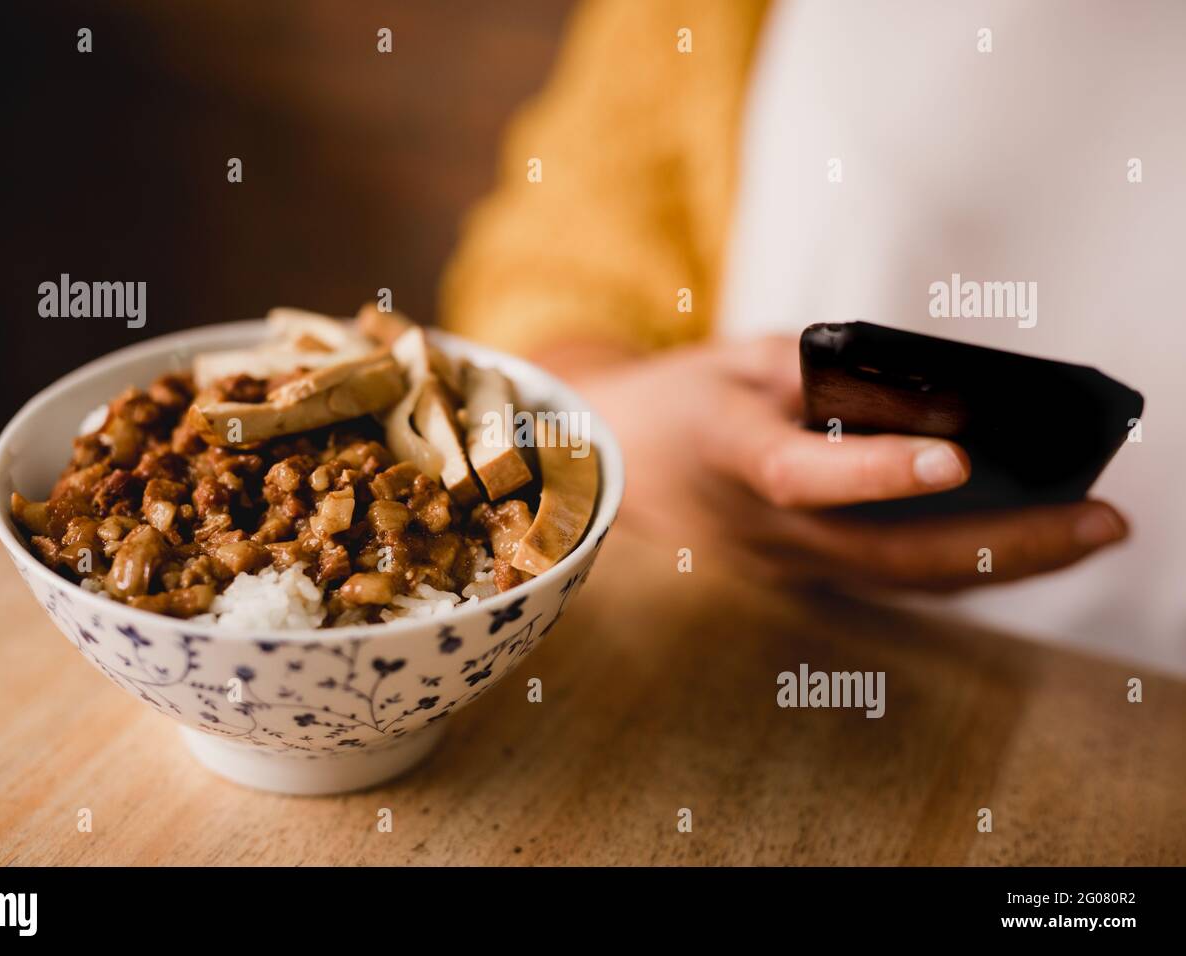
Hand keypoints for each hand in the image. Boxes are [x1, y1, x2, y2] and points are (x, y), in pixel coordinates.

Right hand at [544, 336, 1128, 591]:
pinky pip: (891, 579)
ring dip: (1000, 565)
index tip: (959, 458)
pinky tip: (1022, 546)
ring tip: (1085, 535)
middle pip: (886, 555)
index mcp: (729, 455)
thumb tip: (933, 399)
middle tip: (1099, 521)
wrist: (615, 466)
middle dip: (1001, 544)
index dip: (877, 471)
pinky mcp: (800, 575)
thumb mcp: (744, 359)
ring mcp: (781, 563)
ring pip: (901, 580)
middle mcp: (758, 527)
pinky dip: (963, 566)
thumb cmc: (683, 399)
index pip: (803, 474)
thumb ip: (829, 372)